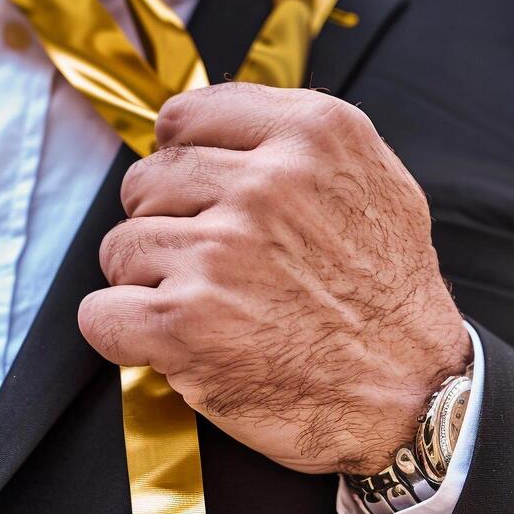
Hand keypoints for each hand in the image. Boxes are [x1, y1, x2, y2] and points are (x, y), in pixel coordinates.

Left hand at [78, 83, 470, 474]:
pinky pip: (100, 314)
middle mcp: (264, 187)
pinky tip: (163, 344)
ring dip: (147, 285)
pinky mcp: (185, 326)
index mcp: (312, 137)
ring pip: (119, 249)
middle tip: (205, 270)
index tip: (190, 197)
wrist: (413, 397)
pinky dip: (121, 334)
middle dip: (163, 228)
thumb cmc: (393, 300)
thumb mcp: (377, 185)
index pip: (184, 117)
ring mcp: (220, 256)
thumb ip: (301, 145)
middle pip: (144, 185)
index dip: (177, 162)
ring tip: (200, 312)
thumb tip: (223, 131)